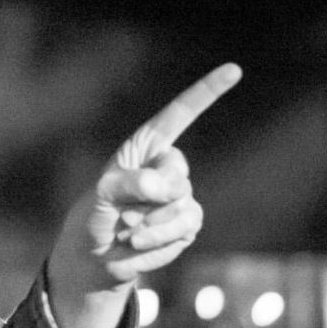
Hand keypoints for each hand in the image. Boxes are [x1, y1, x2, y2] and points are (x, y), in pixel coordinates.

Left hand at [48, 63, 241, 327]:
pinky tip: (138, 244)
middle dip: (152, 195)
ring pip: (183, 204)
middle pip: (178, 172)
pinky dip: (159, 240)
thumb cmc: (92, 218)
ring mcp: (179, 196)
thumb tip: (161, 186)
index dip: (206, 92)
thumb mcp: (99, 198)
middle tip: (124, 213)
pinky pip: (185, 228)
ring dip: (151, 224)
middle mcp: (166, 168)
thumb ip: (126, 185)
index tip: (234, 69)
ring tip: (127, 231)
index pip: (180, 114)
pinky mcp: (187, 223)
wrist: (97, 257)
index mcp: (145, 149)